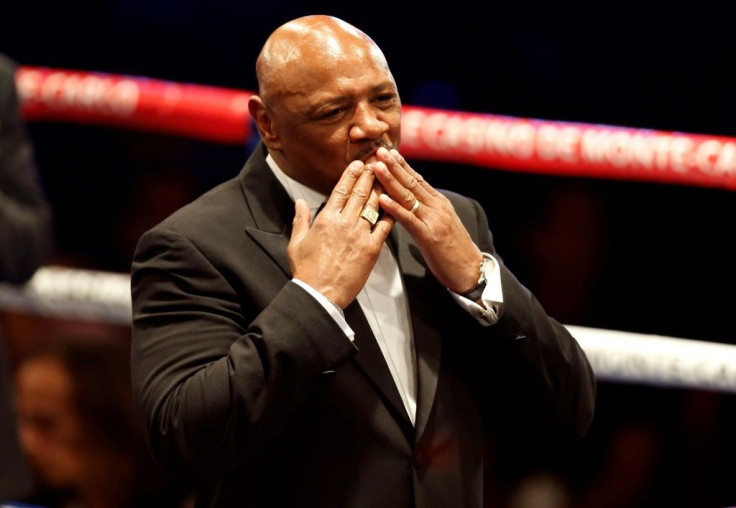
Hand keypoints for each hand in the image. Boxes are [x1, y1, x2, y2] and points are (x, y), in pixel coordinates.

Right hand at [288, 161, 394, 308]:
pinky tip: (396, 204)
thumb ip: (300, 220)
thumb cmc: (306, 271)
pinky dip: (390, 214)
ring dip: (380, 189)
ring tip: (387, 177)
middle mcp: (344, 222)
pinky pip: (384, 226)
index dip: (351, 174)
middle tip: (377, 163)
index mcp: (325, 219)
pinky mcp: (372, 249)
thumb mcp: (297, 243)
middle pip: (359, 193)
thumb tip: (299, 202)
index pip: (341, 190)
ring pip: (373, 205)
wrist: (320, 294)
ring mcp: (359, 235)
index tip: (359, 164)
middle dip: (369, 175)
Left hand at [374, 147, 482, 293]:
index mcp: (439, 203)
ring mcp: (433, 220)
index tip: (389, 152)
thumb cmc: (453, 250)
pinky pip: (408, 219)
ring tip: (377, 167)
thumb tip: (412, 201)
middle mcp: (437, 206)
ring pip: (408, 196)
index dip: (402, 165)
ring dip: (391, 180)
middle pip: (412, 182)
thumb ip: (427, 210)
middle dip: (394, 166)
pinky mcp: (429, 236)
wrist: (471, 270)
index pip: (417, 179)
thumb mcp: (441, 224)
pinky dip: (394, 208)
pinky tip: (382, 198)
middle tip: (379, 150)